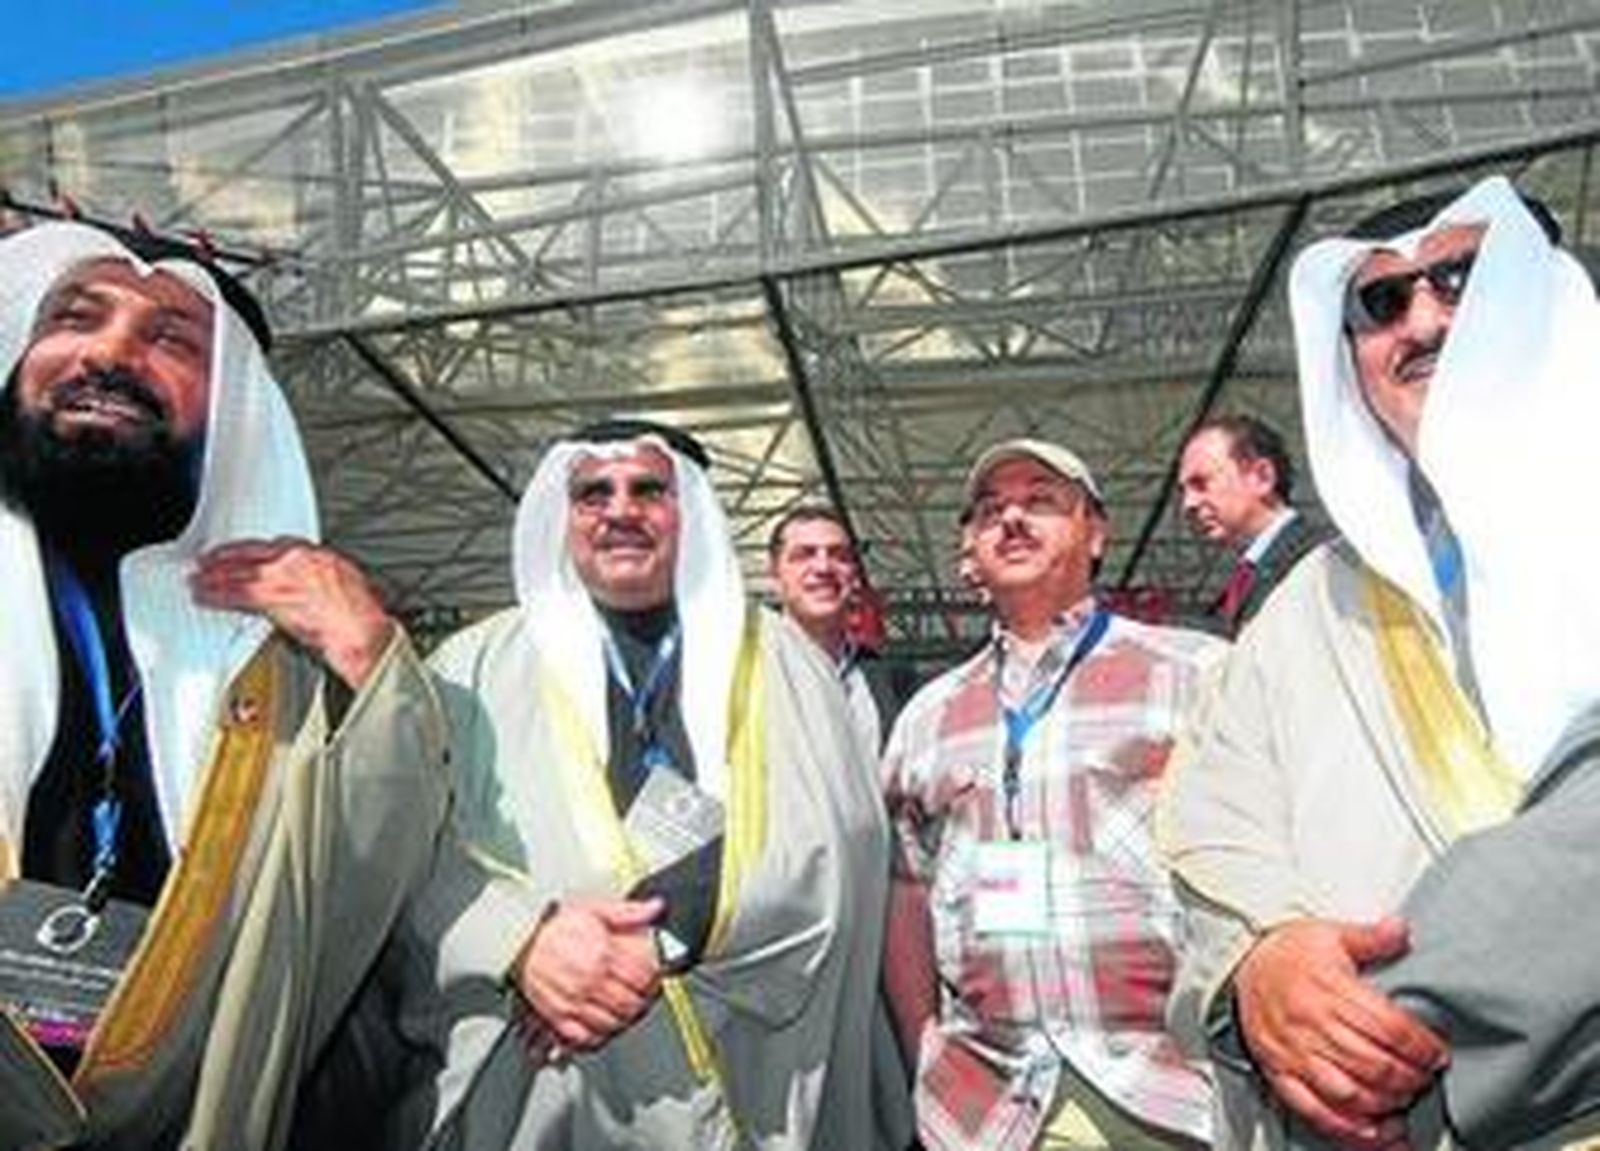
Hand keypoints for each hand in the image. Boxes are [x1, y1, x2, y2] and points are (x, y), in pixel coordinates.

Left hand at [190, 538, 394, 688]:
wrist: (361, 633)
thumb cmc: (361, 619)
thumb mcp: (347, 587)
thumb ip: (321, 581)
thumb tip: (309, 589)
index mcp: (318, 555)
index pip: (276, 546)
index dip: (254, 550)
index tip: (243, 554)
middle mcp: (298, 561)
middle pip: (252, 553)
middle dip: (227, 557)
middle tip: (207, 561)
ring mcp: (284, 577)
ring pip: (239, 571)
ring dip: (214, 576)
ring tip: (198, 579)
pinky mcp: (273, 599)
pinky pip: (237, 594)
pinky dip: (218, 595)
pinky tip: (206, 597)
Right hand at [512, 898, 663, 1050]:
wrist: (520, 941)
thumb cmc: (555, 926)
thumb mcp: (594, 909)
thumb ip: (628, 912)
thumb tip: (654, 908)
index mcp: (601, 955)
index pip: (642, 976)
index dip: (653, 977)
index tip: (654, 975)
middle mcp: (589, 981)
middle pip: (630, 1003)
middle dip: (642, 1001)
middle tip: (644, 995)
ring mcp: (573, 1002)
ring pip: (612, 1023)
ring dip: (624, 1019)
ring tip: (627, 1009)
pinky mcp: (558, 1017)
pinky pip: (585, 1037)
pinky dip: (598, 1035)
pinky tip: (604, 1024)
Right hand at [1234, 916, 1447, 1148]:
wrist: (1240, 965)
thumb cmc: (1287, 953)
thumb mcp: (1329, 934)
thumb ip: (1370, 937)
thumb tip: (1401, 930)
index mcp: (1328, 989)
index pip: (1387, 1027)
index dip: (1420, 1047)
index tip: (1436, 1054)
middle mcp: (1311, 1024)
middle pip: (1374, 1065)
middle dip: (1410, 1078)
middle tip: (1424, 1077)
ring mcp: (1294, 1053)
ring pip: (1349, 1093)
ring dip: (1385, 1104)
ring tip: (1403, 1099)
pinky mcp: (1280, 1073)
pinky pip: (1315, 1110)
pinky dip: (1348, 1128)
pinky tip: (1373, 1130)